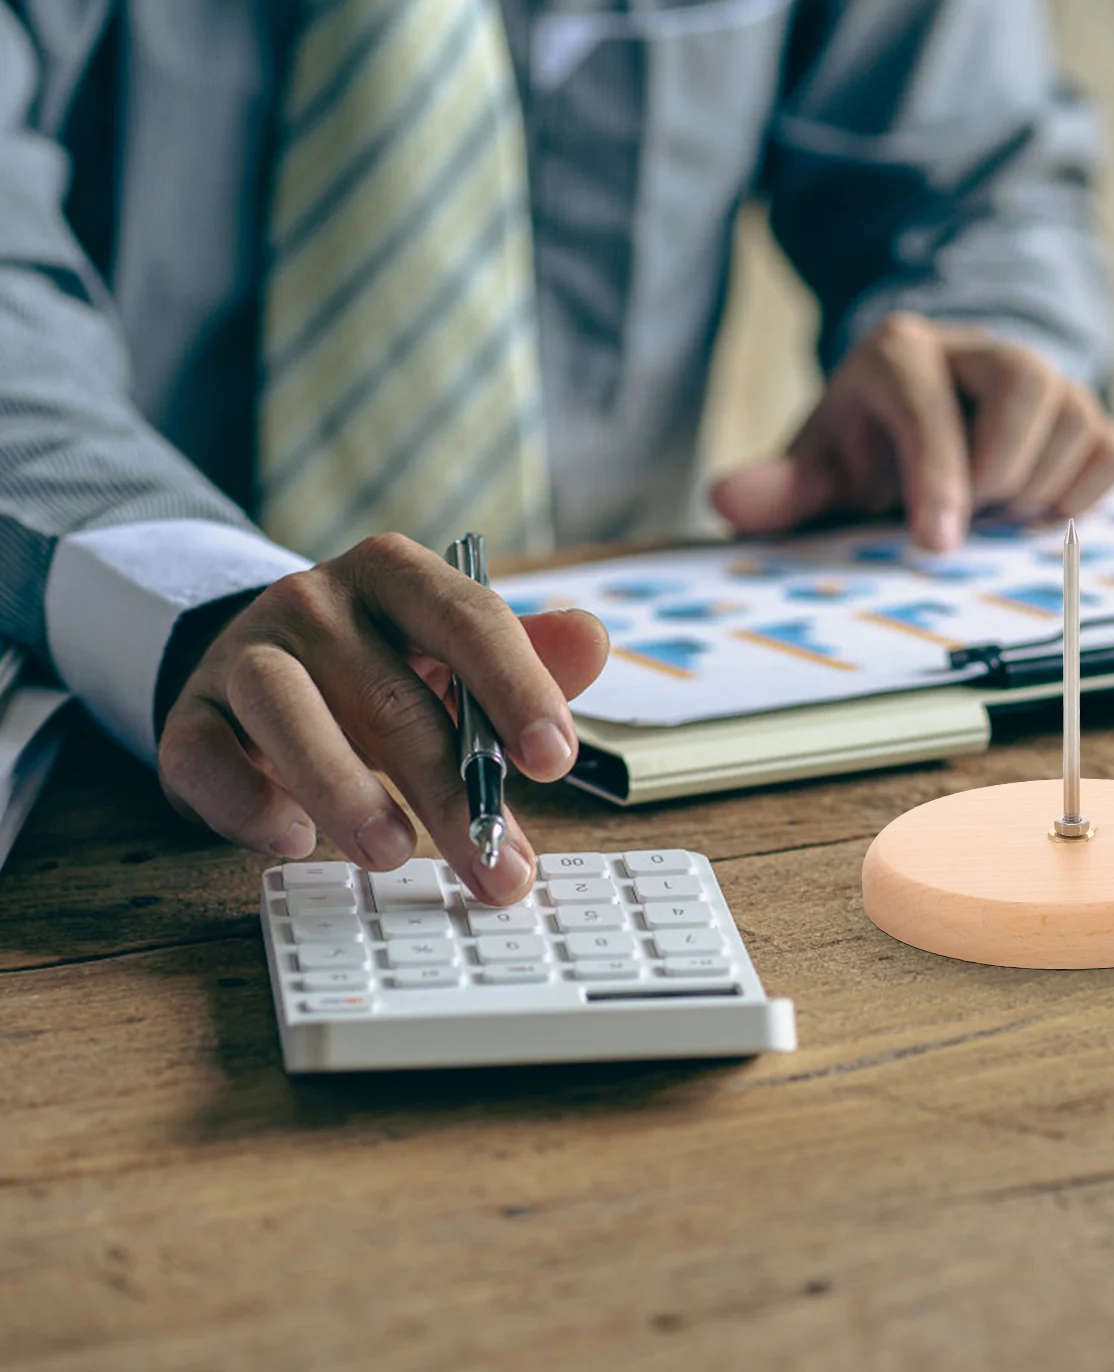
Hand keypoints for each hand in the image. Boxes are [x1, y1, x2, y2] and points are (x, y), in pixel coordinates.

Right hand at [157, 534, 608, 904]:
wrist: (258, 661)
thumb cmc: (382, 665)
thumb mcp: (454, 653)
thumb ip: (528, 655)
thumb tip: (593, 639)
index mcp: (398, 576)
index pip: (468, 618)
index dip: (515, 687)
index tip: (554, 760)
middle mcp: (316, 600)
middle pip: (391, 694)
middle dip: (451, 791)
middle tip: (498, 866)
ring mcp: (245, 654)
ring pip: (289, 712)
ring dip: (345, 789)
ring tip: (392, 855)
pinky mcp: (190, 714)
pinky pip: (204, 755)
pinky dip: (246, 801)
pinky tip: (292, 839)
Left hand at [711, 313, 1113, 549]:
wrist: (918, 430)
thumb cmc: (864, 454)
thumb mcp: (817, 470)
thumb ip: (779, 490)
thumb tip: (726, 501)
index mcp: (901, 353)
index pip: (929, 402)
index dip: (937, 474)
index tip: (936, 544)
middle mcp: (980, 349)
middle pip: (1028, 387)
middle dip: (997, 474)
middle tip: (962, 518)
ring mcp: (1045, 375)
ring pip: (1079, 421)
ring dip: (1035, 492)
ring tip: (986, 511)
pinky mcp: (1086, 411)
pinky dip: (1081, 495)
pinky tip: (1030, 513)